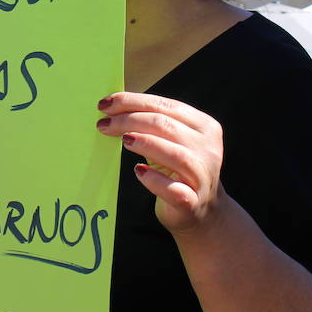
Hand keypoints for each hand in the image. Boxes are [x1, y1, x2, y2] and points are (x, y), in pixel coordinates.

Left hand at [96, 92, 232, 234]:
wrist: (202, 210)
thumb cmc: (178, 169)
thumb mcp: (171, 141)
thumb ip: (151, 124)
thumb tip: (112, 108)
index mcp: (203, 126)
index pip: (165, 105)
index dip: (133, 101)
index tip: (105, 104)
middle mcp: (207, 149)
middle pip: (166, 126)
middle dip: (130, 120)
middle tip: (103, 124)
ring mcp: (202, 176)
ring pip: (176, 154)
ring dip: (146, 143)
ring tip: (123, 140)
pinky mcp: (192, 202)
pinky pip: (174, 189)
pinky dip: (154, 179)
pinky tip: (138, 171)